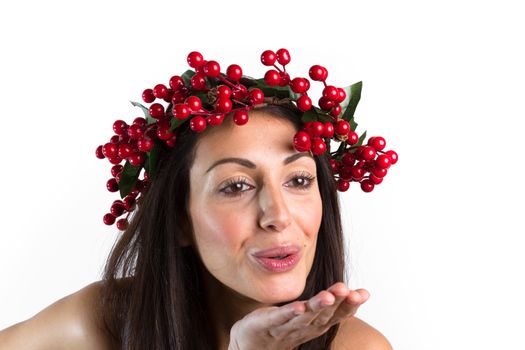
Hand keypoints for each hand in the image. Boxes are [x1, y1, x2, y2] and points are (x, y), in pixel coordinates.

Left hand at [228, 282, 368, 349]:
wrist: (253, 343)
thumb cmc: (286, 326)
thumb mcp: (314, 314)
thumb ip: (335, 303)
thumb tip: (362, 292)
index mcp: (317, 324)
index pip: (337, 314)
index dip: (350, 305)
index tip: (363, 293)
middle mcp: (305, 327)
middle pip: (323, 314)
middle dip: (336, 302)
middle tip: (347, 290)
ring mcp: (286, 327)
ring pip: (304, 316)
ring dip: (317, 306)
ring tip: (327, 296)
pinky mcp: (267, 323)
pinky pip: (280, 317)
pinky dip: (290, 312)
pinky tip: (299, 306)